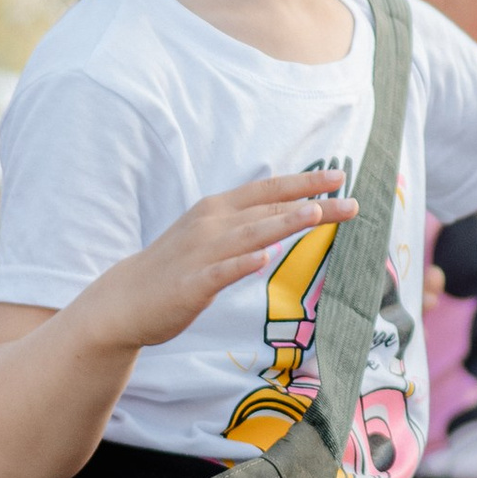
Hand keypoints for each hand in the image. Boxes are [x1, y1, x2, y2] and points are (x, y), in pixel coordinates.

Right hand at [84, 171, 354, 354]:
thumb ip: (245, 222)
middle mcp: (212, 225)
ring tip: (314, 214)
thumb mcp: (210, 234)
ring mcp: (201, 254)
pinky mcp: (192, 285)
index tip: (339, 177)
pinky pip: (220, 272)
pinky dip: (240, 264)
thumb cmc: (175, 267)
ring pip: (249, 235)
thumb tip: (285, 211)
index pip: (268, 190)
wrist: (125, 300)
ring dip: (281, 224)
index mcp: (218, 210)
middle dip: (311, 204)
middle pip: (268, 210)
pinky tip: (262, 259)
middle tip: (351, 203)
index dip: (304, 183)